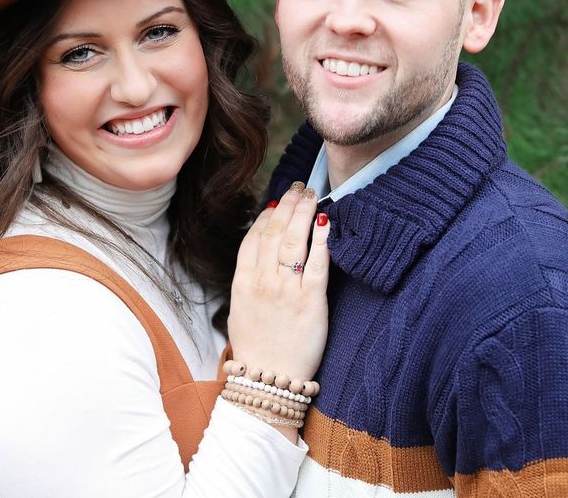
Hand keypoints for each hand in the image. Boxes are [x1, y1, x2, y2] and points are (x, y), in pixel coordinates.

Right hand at [227, 183, 329, 382]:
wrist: (270, 380)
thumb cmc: (257, 346)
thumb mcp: (240, 309)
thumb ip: (248, 278)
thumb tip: (260, 251)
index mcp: (243, 282)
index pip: (254, 237)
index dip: (267, 215)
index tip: (278, 201)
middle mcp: (263, 281)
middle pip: (276, 231)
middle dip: (288, 205)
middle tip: (300, 188)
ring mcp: (286, 290)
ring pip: (295, 240)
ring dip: (304, 212)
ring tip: (312, 196)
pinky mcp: (311, 301)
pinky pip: (318, 263)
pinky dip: (323, 240)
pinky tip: (327, 223)